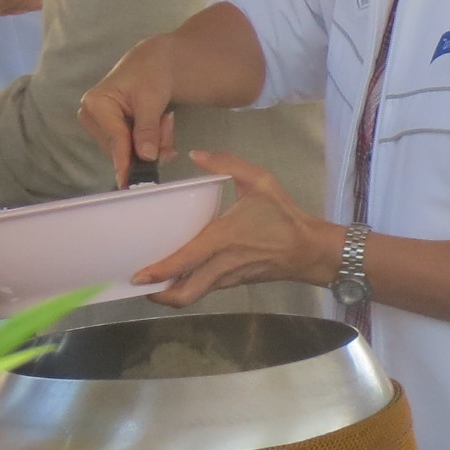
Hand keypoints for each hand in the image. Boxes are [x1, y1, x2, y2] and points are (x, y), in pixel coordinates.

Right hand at [77, 36, 179, 187]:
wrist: (152, 64)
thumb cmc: (150, 75)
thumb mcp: (152, 100)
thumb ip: (147, 129)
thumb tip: (146, 156)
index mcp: (96, 103)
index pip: (115, 139)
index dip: (125, 161)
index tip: (128, 182)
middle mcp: (90, 115)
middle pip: (122, 148)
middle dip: (150, 143)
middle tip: (168, 122)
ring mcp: (99, 125)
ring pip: (129, 150)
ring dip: (153, 141)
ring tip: (164, 117)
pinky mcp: (109, 131)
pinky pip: (131, 146)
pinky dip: (150, 140)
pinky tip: (158, 123)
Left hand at [130, 152, 341, 305]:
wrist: (310, 250)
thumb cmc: (284, 217)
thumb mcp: (261, 181)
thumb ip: (228, 163)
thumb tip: (196, 154)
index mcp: (222, 240)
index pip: (184, 262)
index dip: (159, 272)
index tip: (138, 276)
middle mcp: (220, 264)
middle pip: (184, 295)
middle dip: (159, 295)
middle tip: (141, 285)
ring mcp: (227, 278)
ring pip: (193, 296)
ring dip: (171, 292)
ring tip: (155, 279)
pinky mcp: (234, 282)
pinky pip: (205, 289)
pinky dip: (188, 286)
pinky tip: (182, 272)